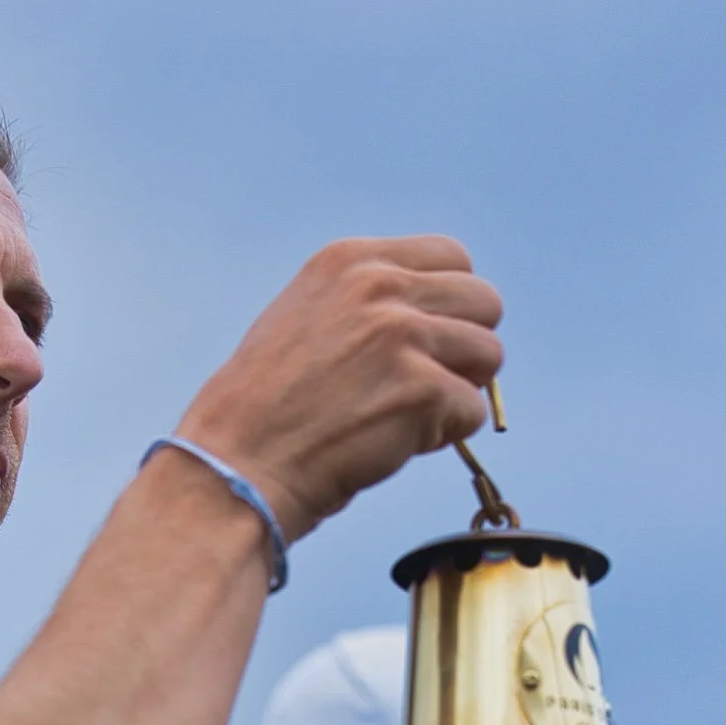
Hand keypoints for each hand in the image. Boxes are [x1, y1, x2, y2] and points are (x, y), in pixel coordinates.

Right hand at [176, 235, 503, 542]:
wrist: (237, 467)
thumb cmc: (265, 413)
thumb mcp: (306, 319)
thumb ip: (369, 305)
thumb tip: (440, 320)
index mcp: (351, 261)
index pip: (452, 257)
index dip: (448, 308)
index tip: (420, 345)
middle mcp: (380, 286)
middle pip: (484, 302)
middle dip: (463, 349)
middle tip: (418, 388)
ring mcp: (403, 335)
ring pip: (488, 356)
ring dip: (456, 394)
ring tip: (400, 418)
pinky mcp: (421, 389)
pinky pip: (472, 413)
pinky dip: (442, 436)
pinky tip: (390, 443)